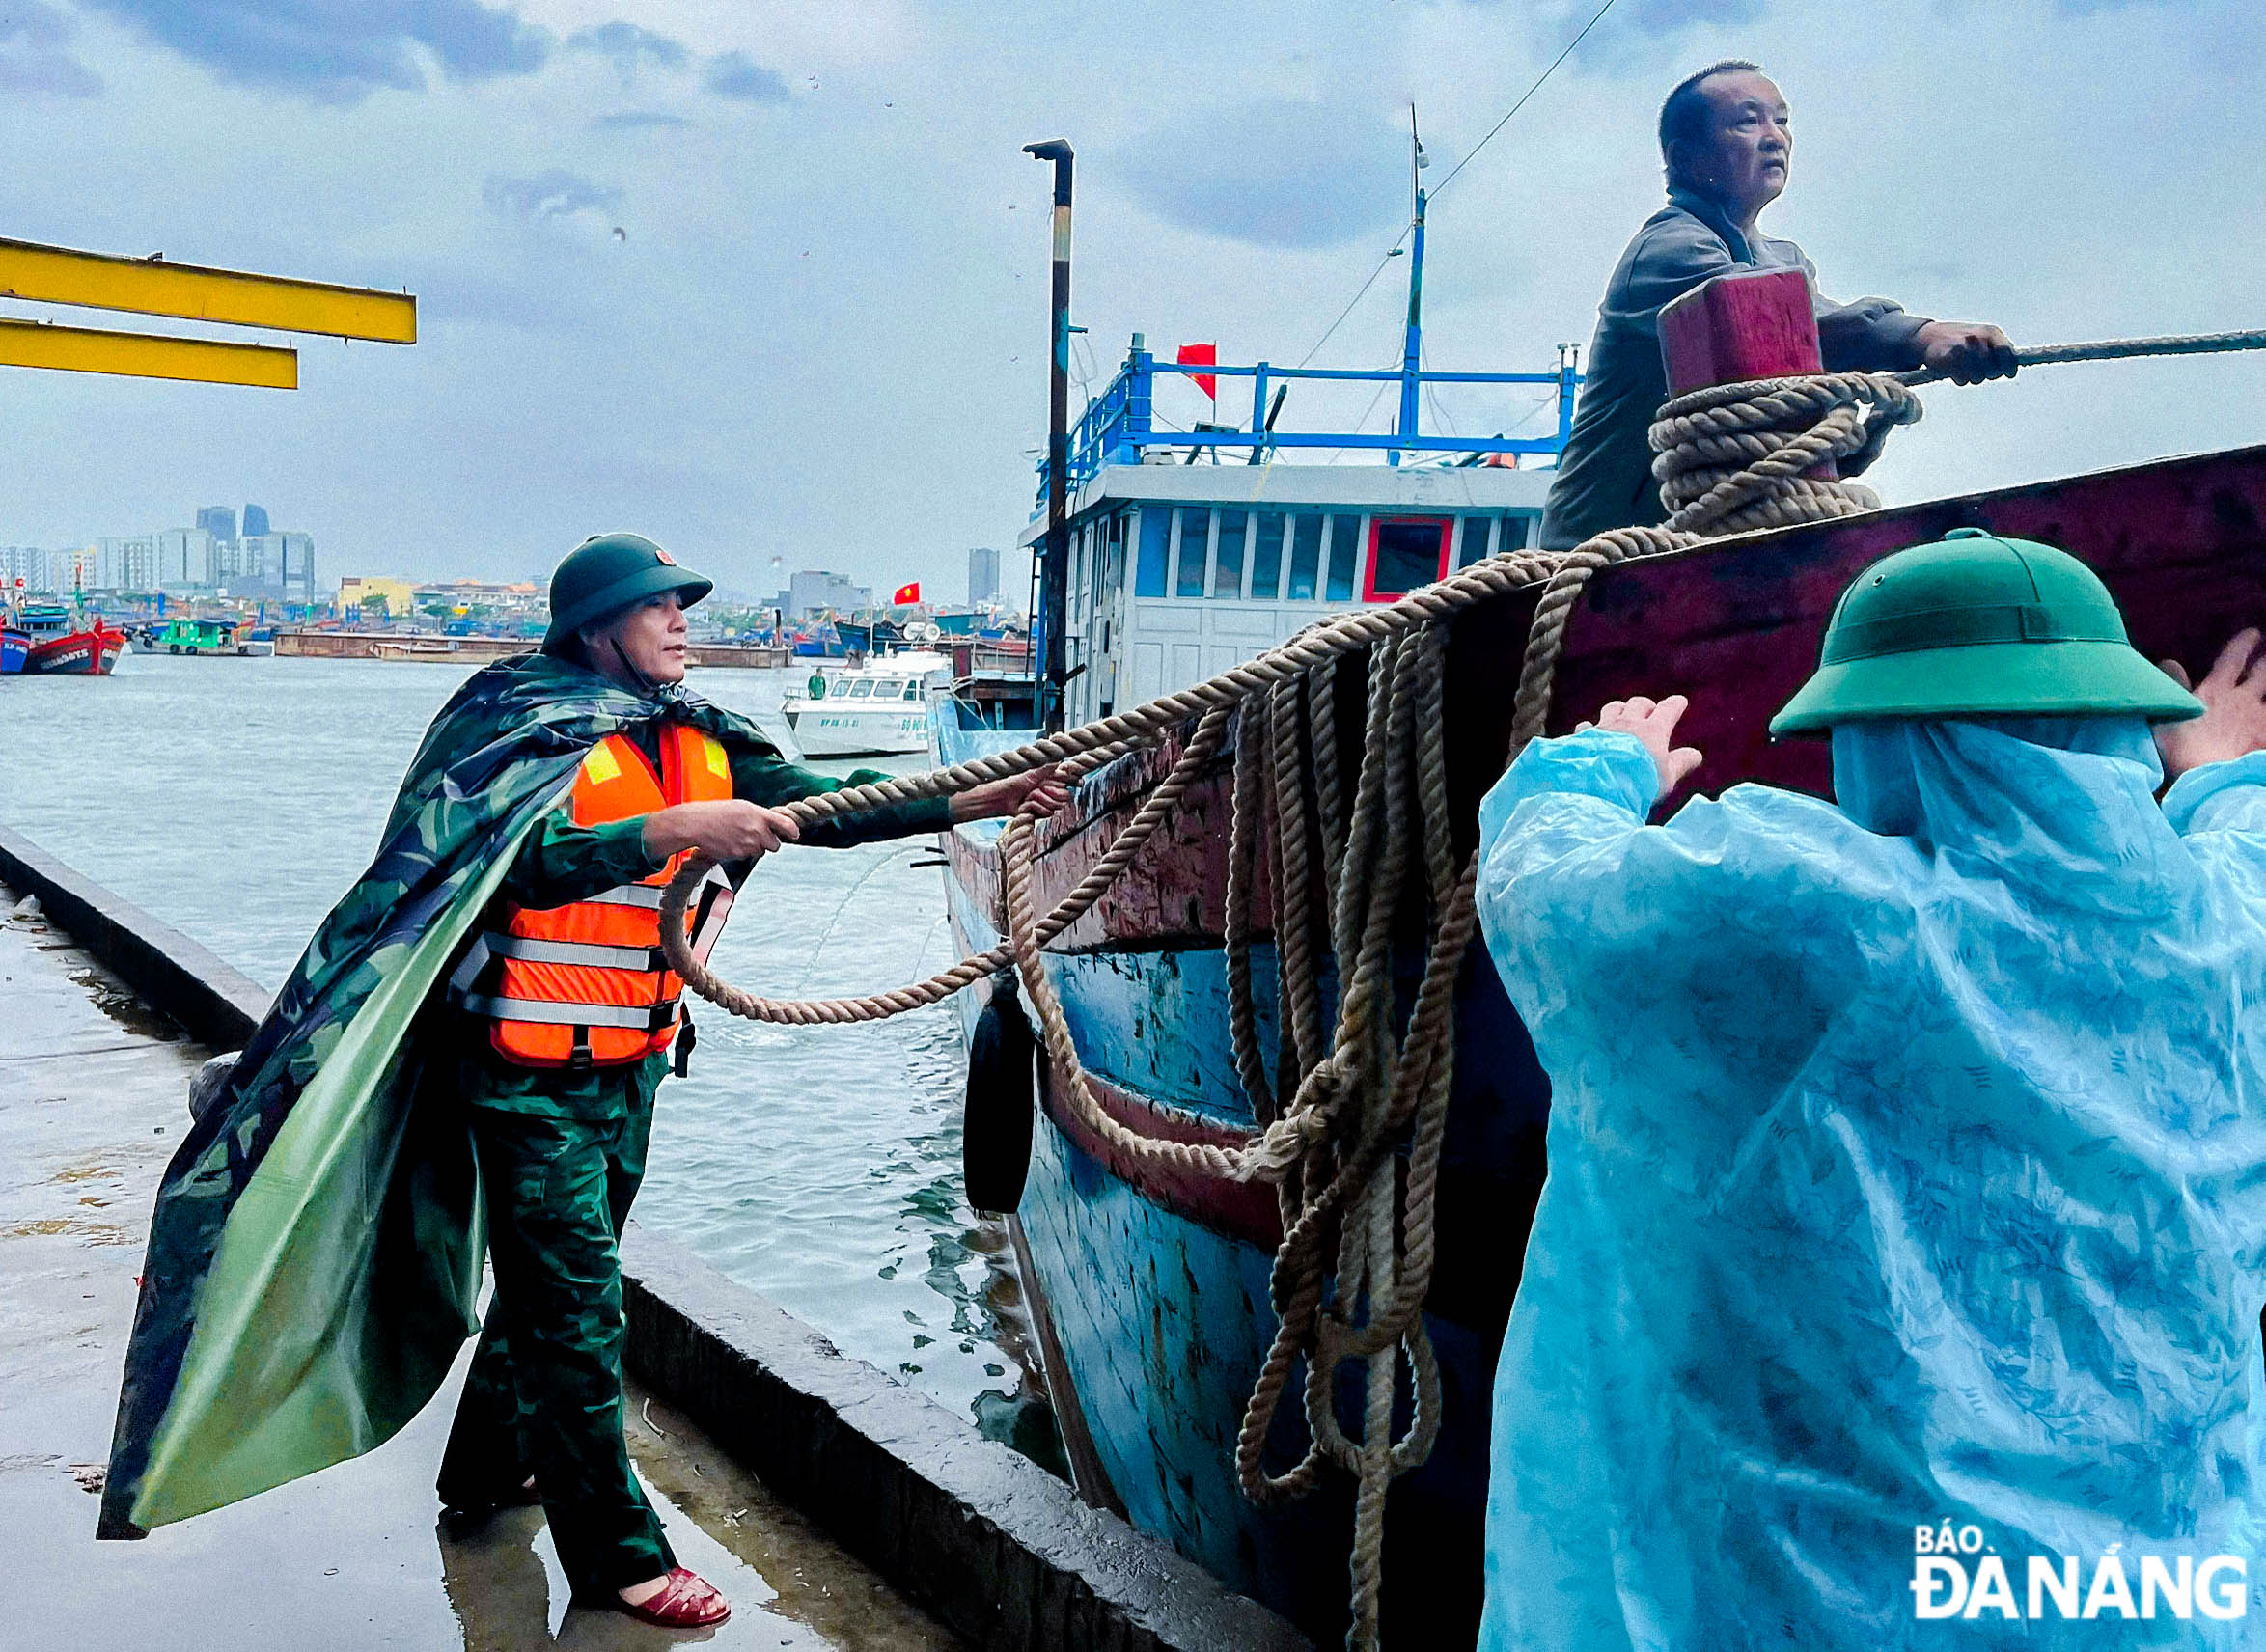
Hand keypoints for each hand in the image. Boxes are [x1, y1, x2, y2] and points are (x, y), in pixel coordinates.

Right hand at [642, 800, 800, 861]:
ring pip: (761, 851)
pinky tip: (731, 842)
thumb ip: (760, 815)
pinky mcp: (739, 854)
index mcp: (758, 814)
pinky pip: (747, 856)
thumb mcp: (742, 806)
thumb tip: (773, 822)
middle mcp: (756, 829)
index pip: (787, 825)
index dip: (793, 831)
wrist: (696, 824)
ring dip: (754, 847)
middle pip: (775, 844)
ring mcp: (748, 843)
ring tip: (738, 836)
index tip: (794, 833)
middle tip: (756, 836)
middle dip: (769, 842)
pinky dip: (742, 851)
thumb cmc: (717, 812)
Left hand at [951, 765, 1070, 822]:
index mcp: (1053, 778)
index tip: (1078, 781)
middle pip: (1066, 796)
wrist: (1002, 797)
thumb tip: (1059, 753)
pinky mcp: (1041, 813)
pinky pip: (1046, 813)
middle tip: (1040, 788)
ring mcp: (1047, 803)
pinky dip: (1034, 807)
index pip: (1071, 780)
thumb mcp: (1032, 770)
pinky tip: (1026, 805)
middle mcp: (1052, 791)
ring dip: (1040, 800)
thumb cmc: (1014, 781)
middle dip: (1051, 792)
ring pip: (1056, 806)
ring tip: (1028, 796)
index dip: (1075, 780)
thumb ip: (1048, 765)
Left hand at [1577, 695, 1703, 791]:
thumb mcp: (1666, 777)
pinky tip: (1589, 731)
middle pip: (1638, 703)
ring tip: (1622, 718)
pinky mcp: (1583, 738)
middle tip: (1650, 712)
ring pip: (1613, 708)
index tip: (1679, 701)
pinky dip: (1590, 728)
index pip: (1668, 710)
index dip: (1675, 705)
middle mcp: (1627, 723)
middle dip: (1646, 706)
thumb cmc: (1639, 783)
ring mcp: (1603, 728)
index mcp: (1652, 731)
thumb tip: (1695, 755)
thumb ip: (1681, 763)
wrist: (1599, 787)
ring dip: (1620, 711)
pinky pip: (1586, 726)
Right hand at [1916, 321, 2016, 385]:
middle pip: (1993, 369)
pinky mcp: (1948, 358)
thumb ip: (1998, 350)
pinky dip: (1960, 379)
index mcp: (1991, 332)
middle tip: (1980, 371)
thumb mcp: (1983, 338)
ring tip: (1966, 370)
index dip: (2009, 367)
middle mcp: (1979, 338)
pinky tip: (1955, 372)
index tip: (2008, 374)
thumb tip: (2011, 369)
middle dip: (1989, 374)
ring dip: (1973, 378)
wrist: (1927, 336)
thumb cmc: (1959, 340)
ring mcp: (1964, 347)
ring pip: (1978, 377)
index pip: (2007, 353)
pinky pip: (1962, 379)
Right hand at [2154, 629, 2265, 781]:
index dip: (2244, 644)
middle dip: (2264, 664)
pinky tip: (2263, 729)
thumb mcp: (2164, 716)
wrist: (2209, 779)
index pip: (2233, 658)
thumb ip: (2171, 686)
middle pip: (2262, 675)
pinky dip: (2265, 724)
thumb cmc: (2180, 749)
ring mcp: (2259, 721)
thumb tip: (2169, 661)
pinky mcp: (2264, 741)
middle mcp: (2243, 700)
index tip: (2253, 634)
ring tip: (2264, 693)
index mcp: (2216, 691)